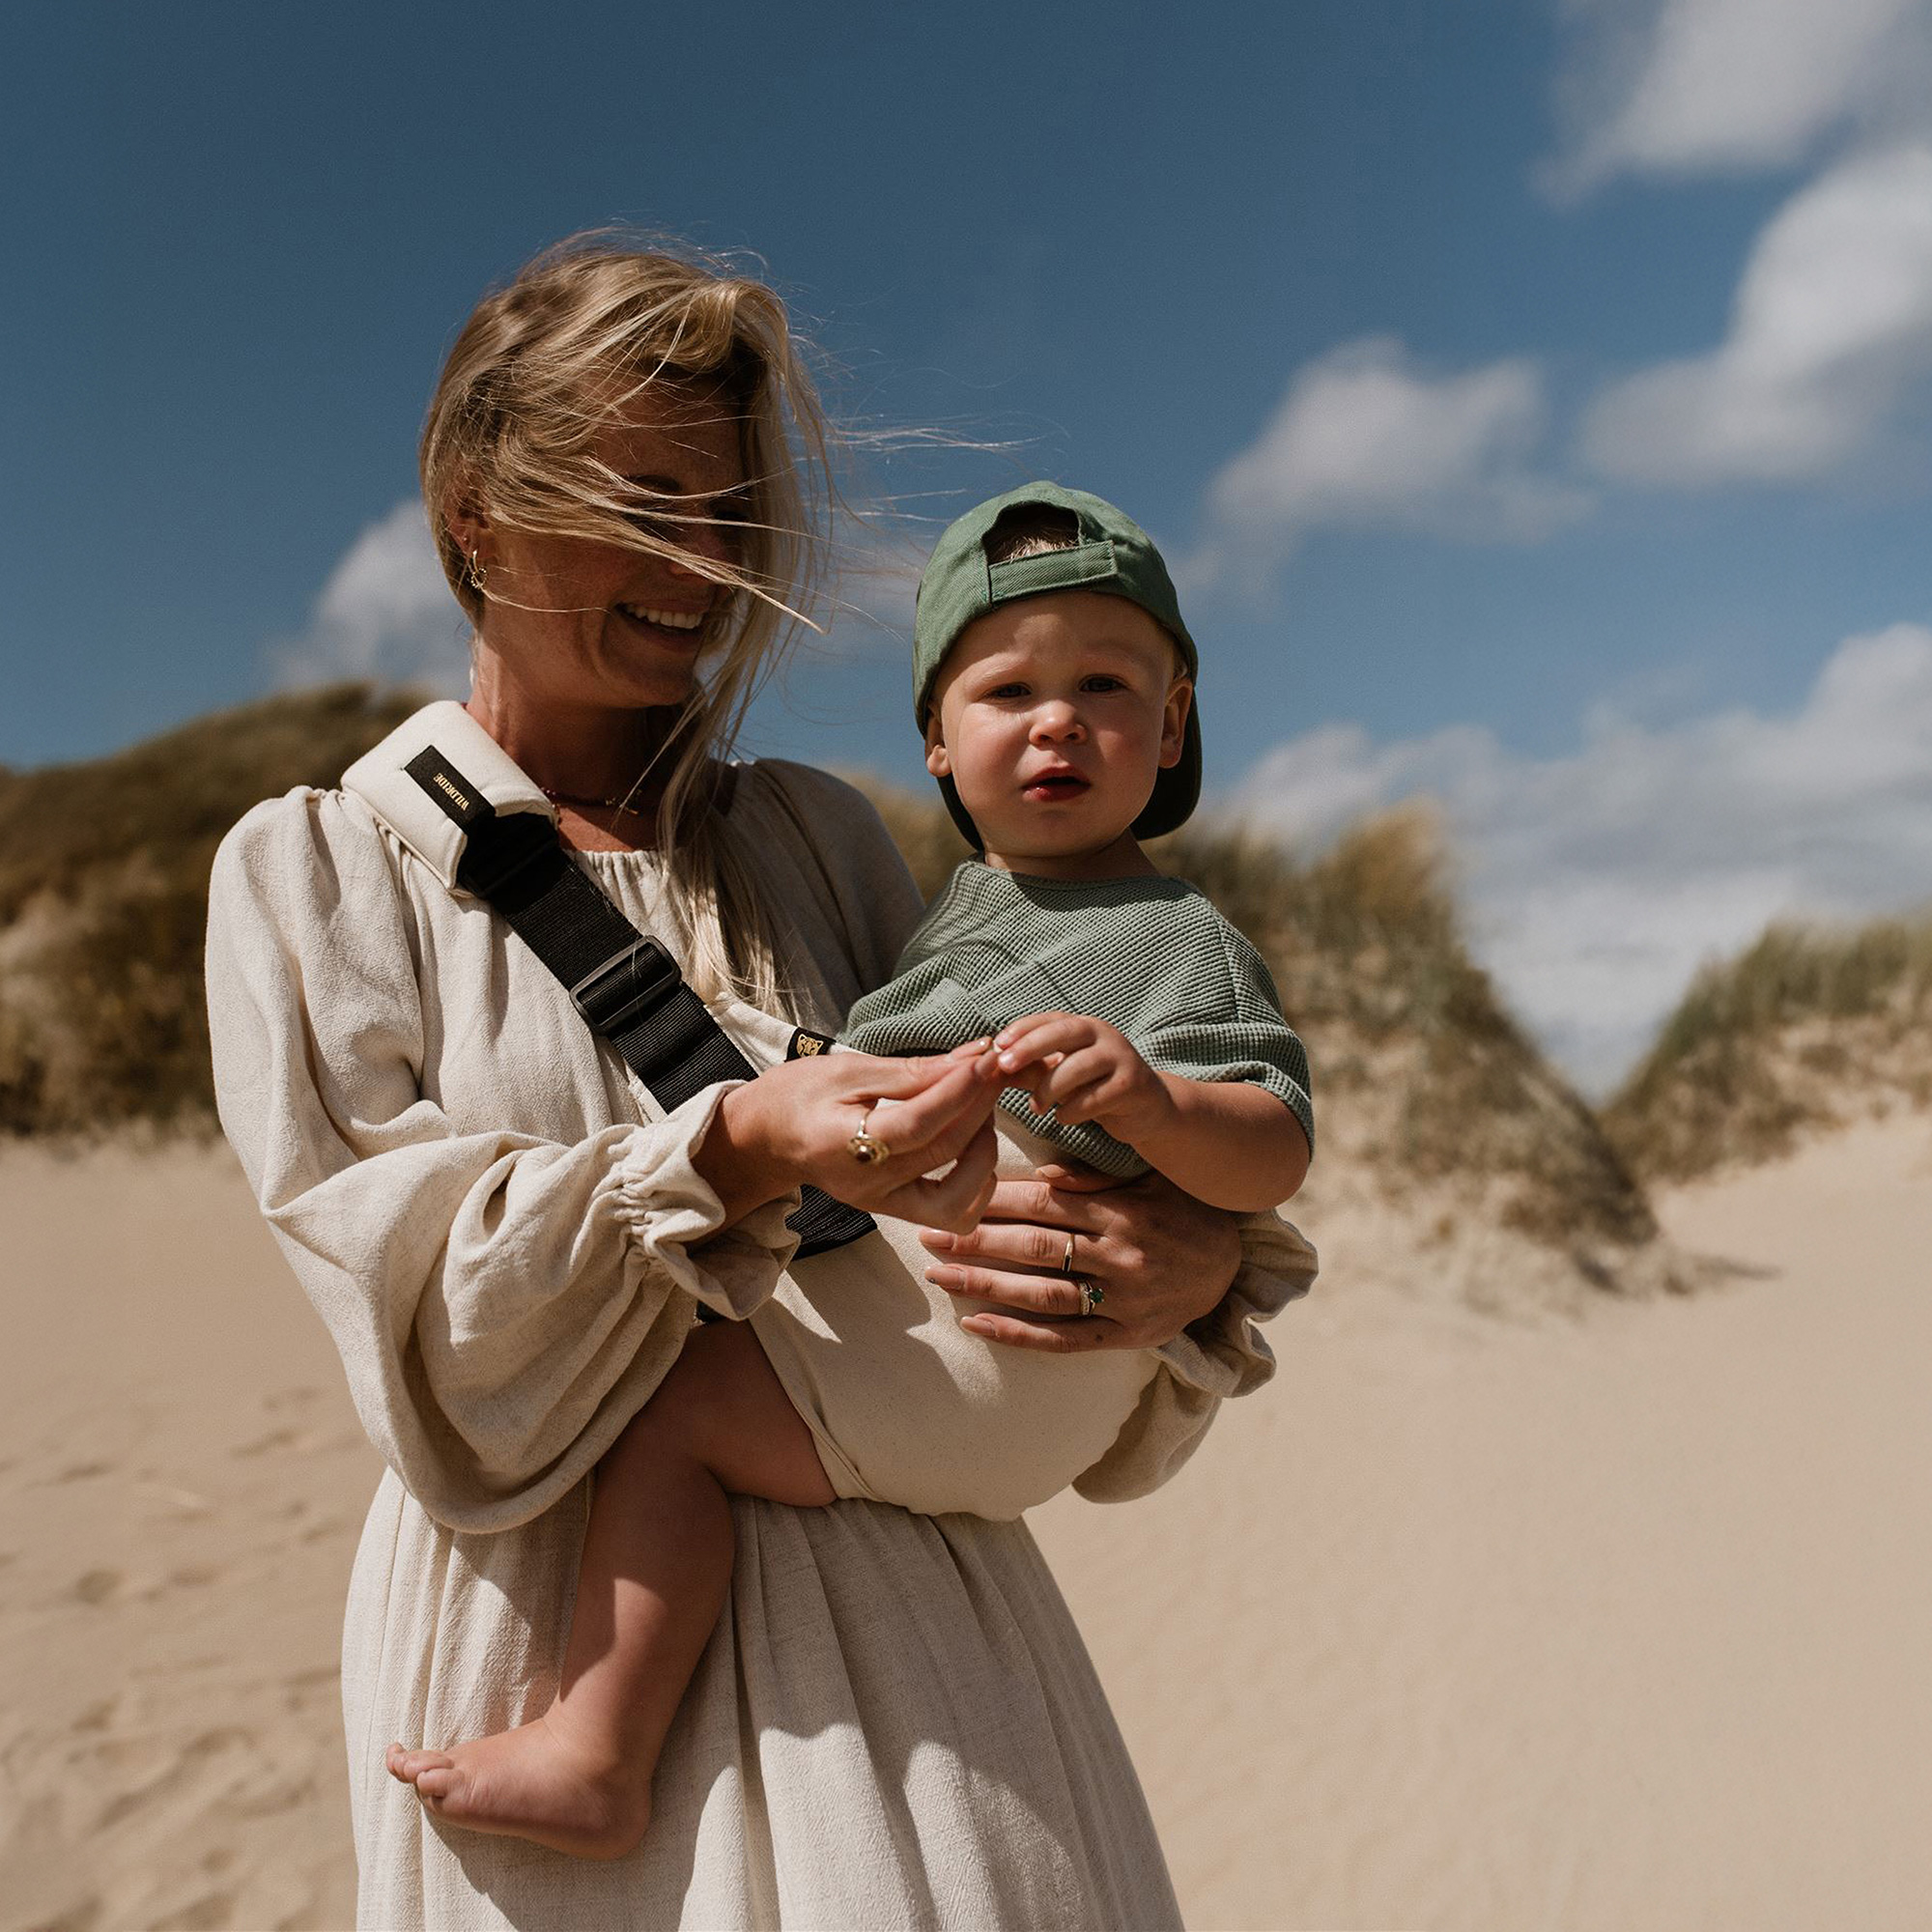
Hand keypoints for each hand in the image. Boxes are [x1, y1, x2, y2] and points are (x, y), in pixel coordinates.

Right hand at [700, 1048, 1002, 1233]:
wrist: (765, 1138)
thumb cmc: (800, 1095)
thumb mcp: (847, 1070)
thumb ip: (909, 1072)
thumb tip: (967, 1061)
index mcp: (844, 1144)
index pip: (917, 1123)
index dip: (959, 1091)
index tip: (987, 1060)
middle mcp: (867, 1185)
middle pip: (943, 1152)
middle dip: (980, 1107)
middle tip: (996, 1070)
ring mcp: (883, 1204)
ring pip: (958, 1199)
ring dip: (985, 1152)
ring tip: (980, 1111)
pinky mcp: (895, 1210)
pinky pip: (952, 1213)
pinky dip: (977, 1183)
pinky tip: (974, 1145)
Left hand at [918, 1160, 1242, 1351]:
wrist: (1234, 1268)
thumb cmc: (1182, 1210)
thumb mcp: (1150, 1178)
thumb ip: (1098, 1176)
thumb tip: (1044, 1175)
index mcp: (1123, 1211)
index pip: (1045, 1204)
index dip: (994, 1200)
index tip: (954, 1194)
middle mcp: (1120, 1257)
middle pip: (1034, 1247)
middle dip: (975, 1239)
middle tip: (927, 1231)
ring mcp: (1122, 1302)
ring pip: (1040, 1294)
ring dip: (983, 1284)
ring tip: (936, 1273)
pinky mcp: (1124, 1338)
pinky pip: (1063, 1340)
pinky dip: (1016, 1335)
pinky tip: (975, 1324)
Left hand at [986, 1012, 1170, 1140]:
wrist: (1146, 1107)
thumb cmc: (1094, 1087)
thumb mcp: (1062, 1073)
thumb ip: (1032, 1069)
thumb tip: (990, 1068)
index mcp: (1084, 1027)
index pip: (1049, 1020)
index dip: (1022, 1029)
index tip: (996, 1045)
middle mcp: (1104, 1035)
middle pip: (1064, 1033)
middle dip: (1030, 1047)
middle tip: (1005, 1065)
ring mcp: (1121, 1058)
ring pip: (1079, 1066)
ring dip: (1050, 1088)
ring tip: (1035, 1107)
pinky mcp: (1132, 1086)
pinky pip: (1096, 1097)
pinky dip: (1073, 1110)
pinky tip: (1063, 1118)